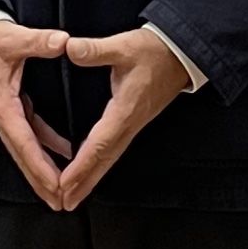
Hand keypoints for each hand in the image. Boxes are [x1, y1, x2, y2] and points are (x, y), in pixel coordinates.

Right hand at [0, 20, 75, 206]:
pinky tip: (64, 153)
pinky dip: (46, 147)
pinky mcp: (12, 108)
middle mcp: (3, 116)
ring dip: (42, 171)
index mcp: (2, 105)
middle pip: (23, 157)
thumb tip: (63, 42)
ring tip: (61, 190)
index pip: (24, 142)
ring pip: (26, 150)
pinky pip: (30, 134)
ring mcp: (7, 114)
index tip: (55, 184)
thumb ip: (38, 41)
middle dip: (41, 181)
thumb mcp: (12, 38)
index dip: (40, 166)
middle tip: (61, 202)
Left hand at [48, 27, 191, 209]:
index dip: (81, 166)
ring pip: (109, 158)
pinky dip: (98, 163)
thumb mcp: (125, 46)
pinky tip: (88, 169)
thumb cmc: (155, 51)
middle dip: (84, 183)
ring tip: (72, 195)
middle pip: (104, 160)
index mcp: (125, 110)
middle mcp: (129, 124)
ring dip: (90, 178)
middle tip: (65, 203)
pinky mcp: (133, 121)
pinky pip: (113, 149)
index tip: (65, 183)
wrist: (182, 54)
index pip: (100, 143)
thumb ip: (96, 50)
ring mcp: (132, 125)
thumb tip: (70, 48)